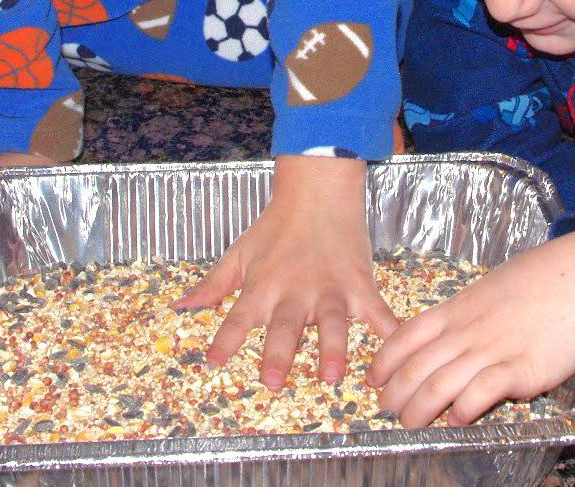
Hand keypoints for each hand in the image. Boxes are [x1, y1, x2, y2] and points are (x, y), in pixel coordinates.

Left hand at [172, 154, 396, 386]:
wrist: (319, 191)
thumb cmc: (275, 226)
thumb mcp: (239, 253)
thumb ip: (213, 284)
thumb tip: (178, 307)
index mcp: (263, 286)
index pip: (238, 318)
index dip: (225, 340)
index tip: (212, 364)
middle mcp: (295, 291)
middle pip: (284, 326)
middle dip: (279, 354)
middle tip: (272, 383)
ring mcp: (330, 289)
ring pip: (331, 323)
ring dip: (331, 350)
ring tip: (332, 376)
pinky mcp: (359, 285)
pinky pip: (376, 311)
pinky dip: (387, 329)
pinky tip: (395, 346)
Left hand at [366, 228, 574, 427]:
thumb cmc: (538, 282)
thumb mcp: (489, 290)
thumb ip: (467, 314)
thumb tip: (451, 333)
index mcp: (457, 309)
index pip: (407, 335)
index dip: (385, 360)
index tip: (374, 378)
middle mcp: (467, 330)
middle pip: (416, 367)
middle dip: (395, 394)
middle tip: (387, 411)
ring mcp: (492, 350)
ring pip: (440, 385)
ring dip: (420, 410)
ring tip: (410, 425)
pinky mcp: (520, 369)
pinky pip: (481, 392)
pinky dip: (464, 410)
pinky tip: (458, 420)